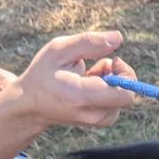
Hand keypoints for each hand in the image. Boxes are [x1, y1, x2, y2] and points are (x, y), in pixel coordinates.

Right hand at [10, 31, 138, 131]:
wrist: (31, 104)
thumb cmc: (43, 74)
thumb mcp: (58, 50)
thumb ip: (89, 42)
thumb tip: (119, 37)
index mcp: (81, 97)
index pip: (125, 94)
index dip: (126, 74)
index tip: (112, 61)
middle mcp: (93, 114)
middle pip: (128, 94)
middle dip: (118, 74)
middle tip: (97, 65)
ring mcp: (98, 121)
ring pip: (123, 96)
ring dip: (111, 81)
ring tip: (87, 75)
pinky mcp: (102, 121)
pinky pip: (118, 101)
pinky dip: (109, 89)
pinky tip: (90, 83)